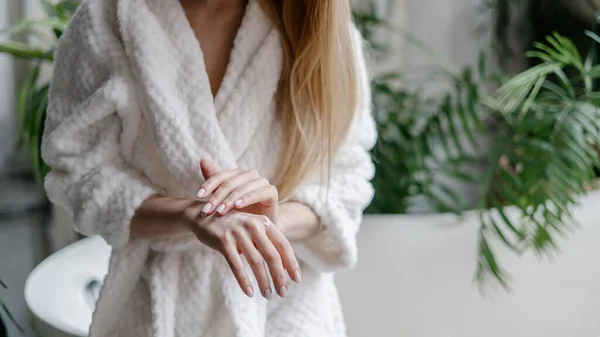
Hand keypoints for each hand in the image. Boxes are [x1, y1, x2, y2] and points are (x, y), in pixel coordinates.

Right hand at [180, 203, 300, 298]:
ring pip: (256, 262)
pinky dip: (244, 280)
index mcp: (264, 222)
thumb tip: (283, 268)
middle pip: (272, 255)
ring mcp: (238, 232)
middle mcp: (253, 225)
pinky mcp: (223, 241)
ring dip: (264, 282)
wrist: (202, 216)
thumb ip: (265, 243)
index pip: (283, 244)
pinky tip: (249, 292)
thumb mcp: (251, 229)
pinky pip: (237, 265)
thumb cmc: (231, 227)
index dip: (291, 262)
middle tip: (283, 293)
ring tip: (268, 295)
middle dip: (279, 277)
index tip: (297, 279)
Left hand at [197, 160, 278, 223]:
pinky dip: (247, 198)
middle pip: (230, 182)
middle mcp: (250, 175)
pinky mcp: (271, 191)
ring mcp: (262, 182)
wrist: (260, 229)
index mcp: (237, 174)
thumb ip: (214, 181)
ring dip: (229, 200)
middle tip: (207, 210)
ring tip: (220, 211)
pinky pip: (259, 192)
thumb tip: (203, 160)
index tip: (198, 196)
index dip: (209, 184)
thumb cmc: (240, 214)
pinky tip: (237, 206)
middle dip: (217, 196)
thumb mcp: (224, 199)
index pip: (220, 175)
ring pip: (243, 187)